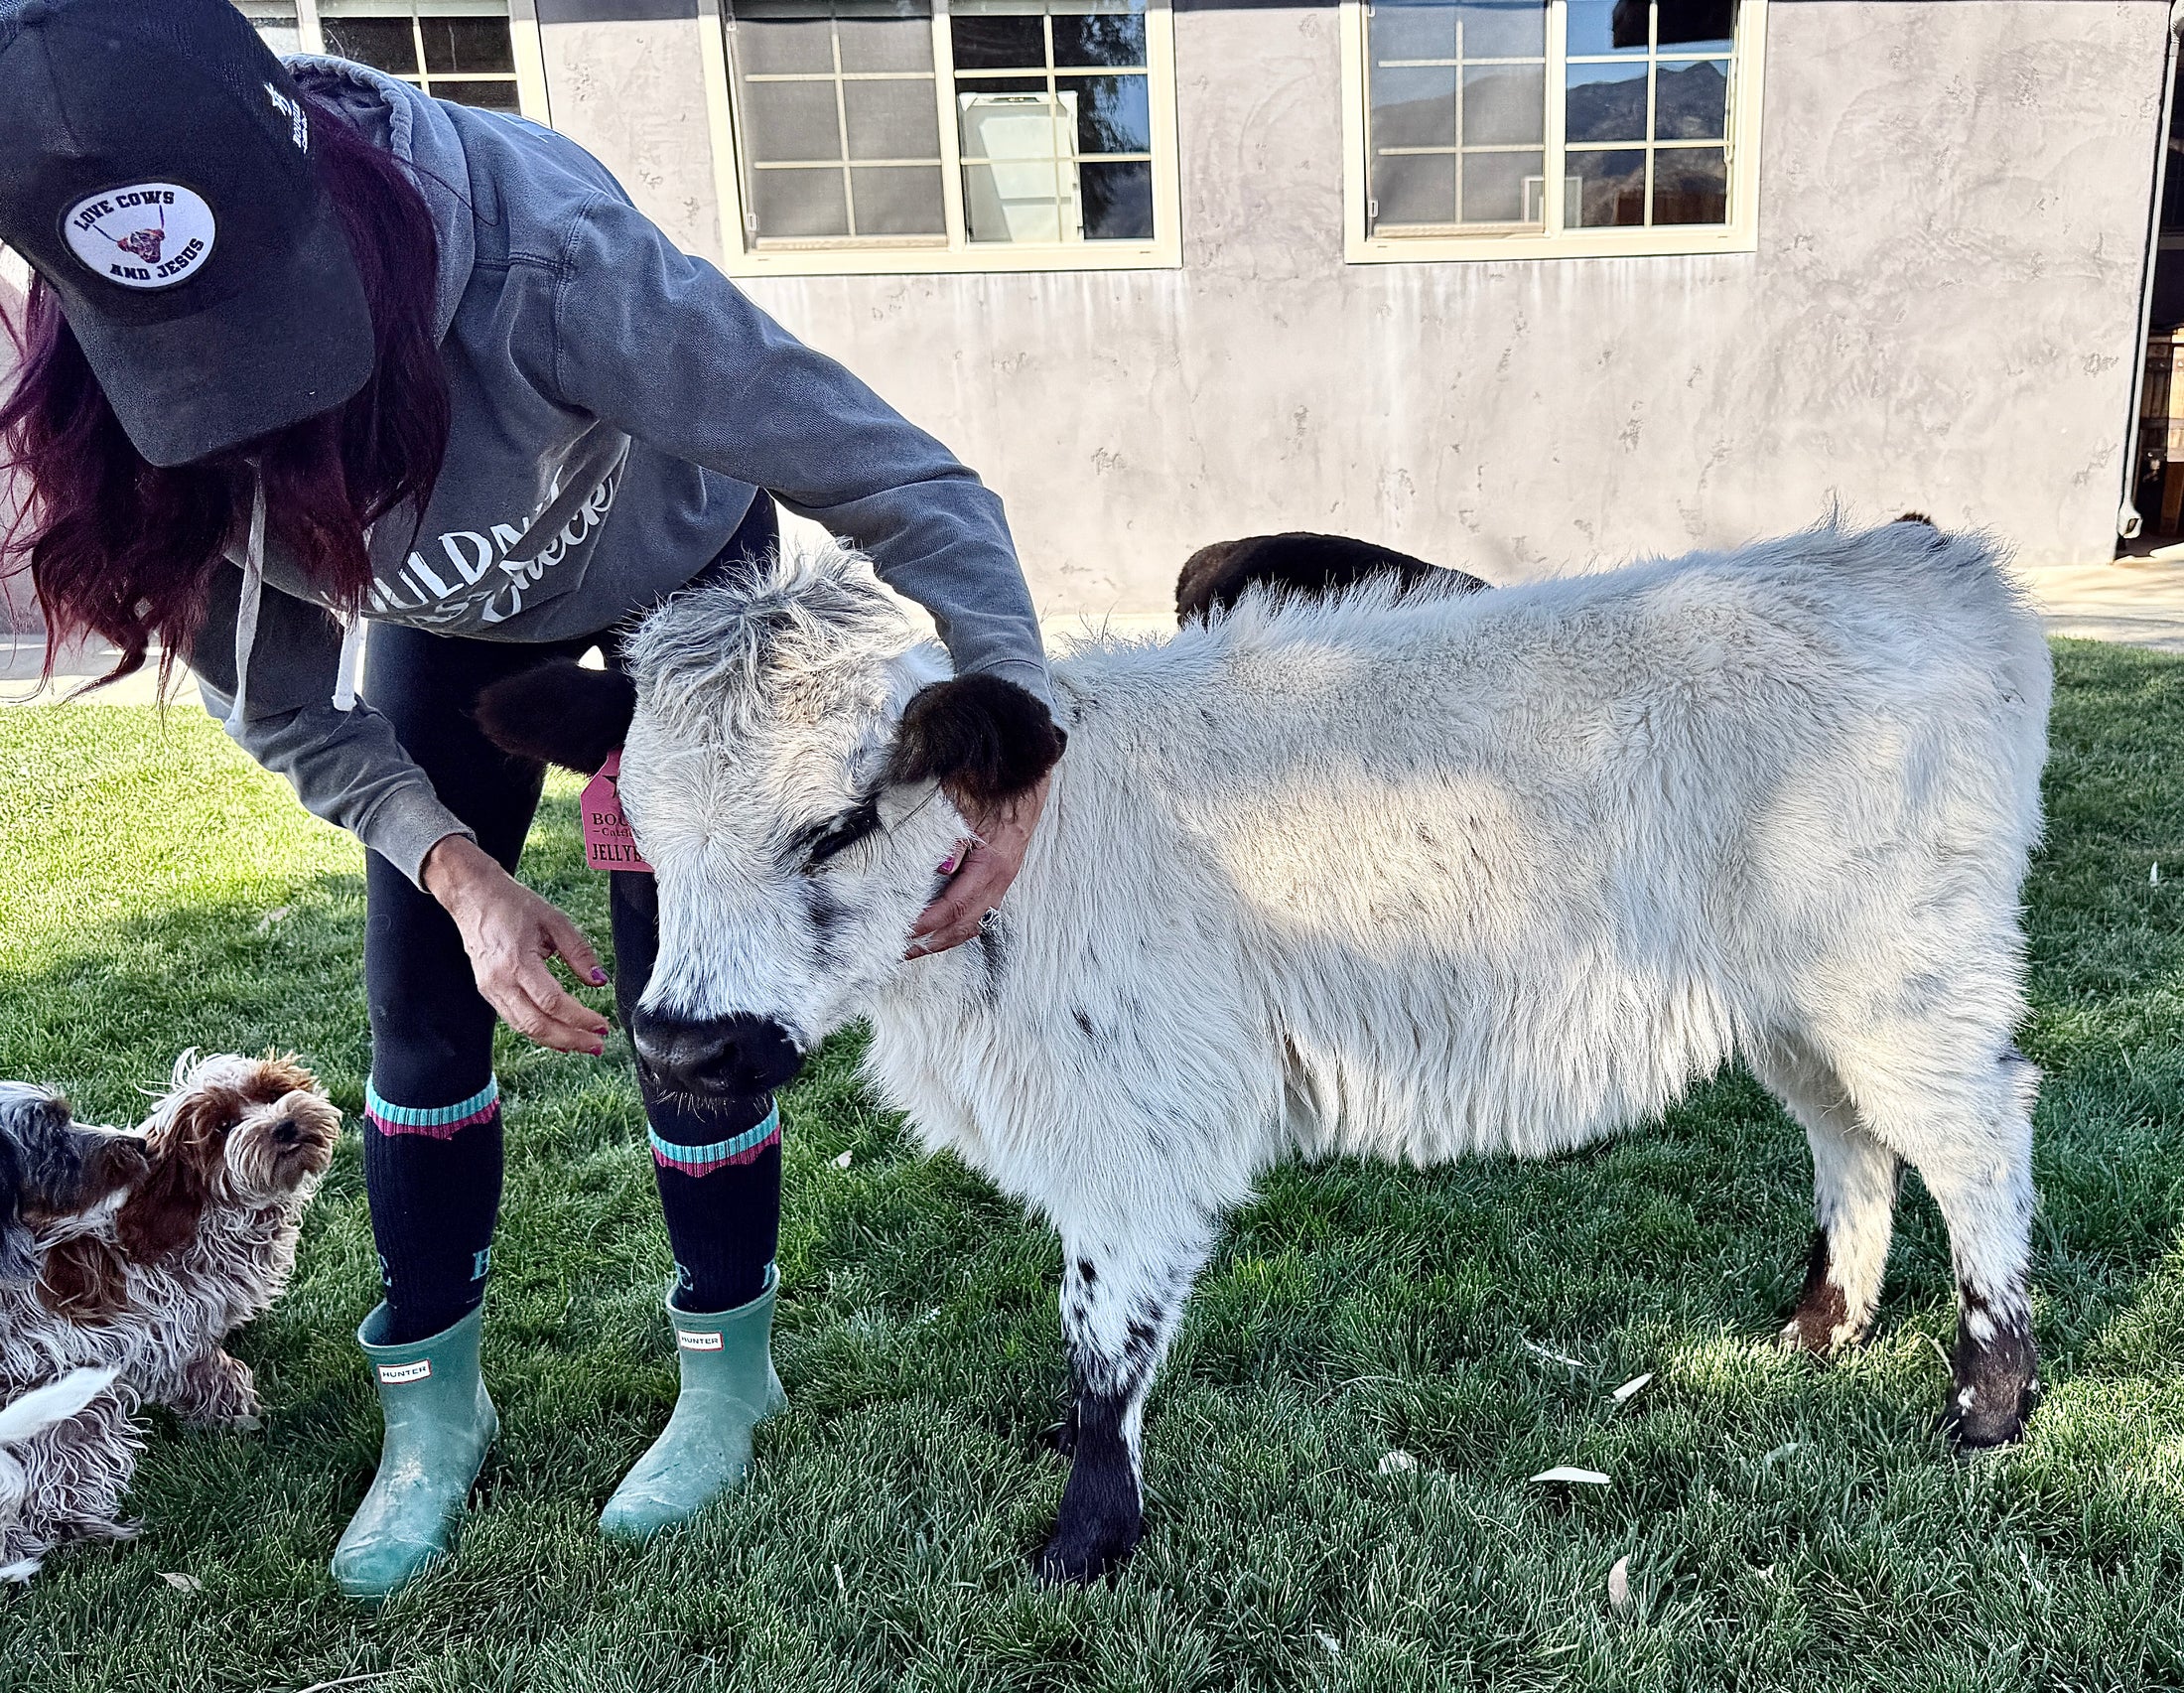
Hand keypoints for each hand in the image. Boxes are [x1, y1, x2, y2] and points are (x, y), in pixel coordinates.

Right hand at [422, 835, 611, 1053]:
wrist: (473, 898)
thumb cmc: (512, 905)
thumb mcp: (554, 921)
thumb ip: (579, 952)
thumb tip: (599, 981)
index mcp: (517, 962)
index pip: (553, 1003)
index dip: (580, 1019)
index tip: (602, 1026)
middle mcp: (500, 981)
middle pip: (537, 1024)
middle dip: (571, 1039)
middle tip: (597, 1045)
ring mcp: (490, 989)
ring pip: (524, 1028)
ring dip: (556, 1041)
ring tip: (583, 1044)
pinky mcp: (488, 992)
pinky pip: (514, 1020)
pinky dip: (538, 1032)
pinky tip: (559, 1035)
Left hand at [907, 772, 1050, 956]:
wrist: (1028, 775)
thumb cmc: (995, 786)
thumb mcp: (965, 806)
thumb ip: (950, 839)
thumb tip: (937, 870)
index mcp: (992, 865)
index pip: (954, 908)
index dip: (927, 923)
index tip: (902, 931)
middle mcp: (1001, 878)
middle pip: (966, 925)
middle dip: (933, 942)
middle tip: (903, 950)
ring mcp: (1004, 878)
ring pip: (976, 922)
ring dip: (946, 938)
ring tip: (919, 946)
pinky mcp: (1001, 874)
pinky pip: (981, 910)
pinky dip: (960, 924)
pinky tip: (943, 926)